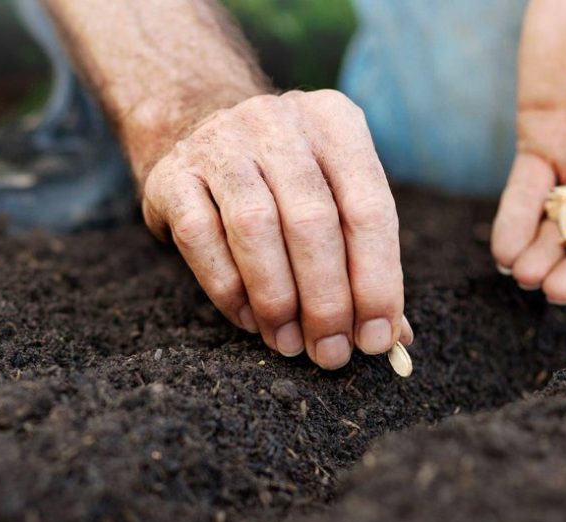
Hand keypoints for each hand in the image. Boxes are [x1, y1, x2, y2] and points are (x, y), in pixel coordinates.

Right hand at [141, 90, 411, 369]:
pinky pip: (200, 238)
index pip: (370, 209)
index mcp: (336, 124)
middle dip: (326, 302)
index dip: (377, 281)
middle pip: (312, 222)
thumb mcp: (335, 198)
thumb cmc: (286, 182)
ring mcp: (221, 142)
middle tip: (331, 353)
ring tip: (291, 344)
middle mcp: (279, 123)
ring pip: (255, 228)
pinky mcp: (172, 174)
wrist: (195, 128)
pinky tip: (249, 319)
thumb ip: (367, 260)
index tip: (376, 339)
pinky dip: (229, 289)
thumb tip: (393, 337)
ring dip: (277, 300)